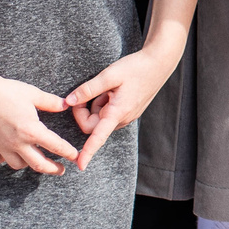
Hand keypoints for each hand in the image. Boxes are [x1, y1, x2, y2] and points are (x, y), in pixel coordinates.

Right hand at [0, 72, 80, 173]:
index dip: (68, 152)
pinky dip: (3, 160)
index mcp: (32, 130)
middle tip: (60, 170)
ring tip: (35, 160)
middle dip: (52, 169)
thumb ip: (51, 102)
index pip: (55, 146)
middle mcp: (17, 143)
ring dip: (28, 164)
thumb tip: (66, 105)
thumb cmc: (7, 91)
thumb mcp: (33, 94)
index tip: (75, 157)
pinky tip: (7, 155)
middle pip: (39, 164)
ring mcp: (1, 146)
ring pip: (17, 165)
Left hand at [63, 44, 178, 169]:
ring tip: (109, 87)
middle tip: (88, 92)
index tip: (80, 165)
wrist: (160, 63)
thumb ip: (88, 89)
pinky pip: (109, 114)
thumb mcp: (110, 75)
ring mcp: (127, 116)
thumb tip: (68, 101)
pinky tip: (115, 90)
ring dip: (97, 106)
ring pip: (101, 119)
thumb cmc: (136, 67)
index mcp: (118, 112)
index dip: (88, 151)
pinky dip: (105, 104)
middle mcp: (123, 119)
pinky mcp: (130, 112)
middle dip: (85, 111)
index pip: (98, 137)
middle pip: (93, 126)